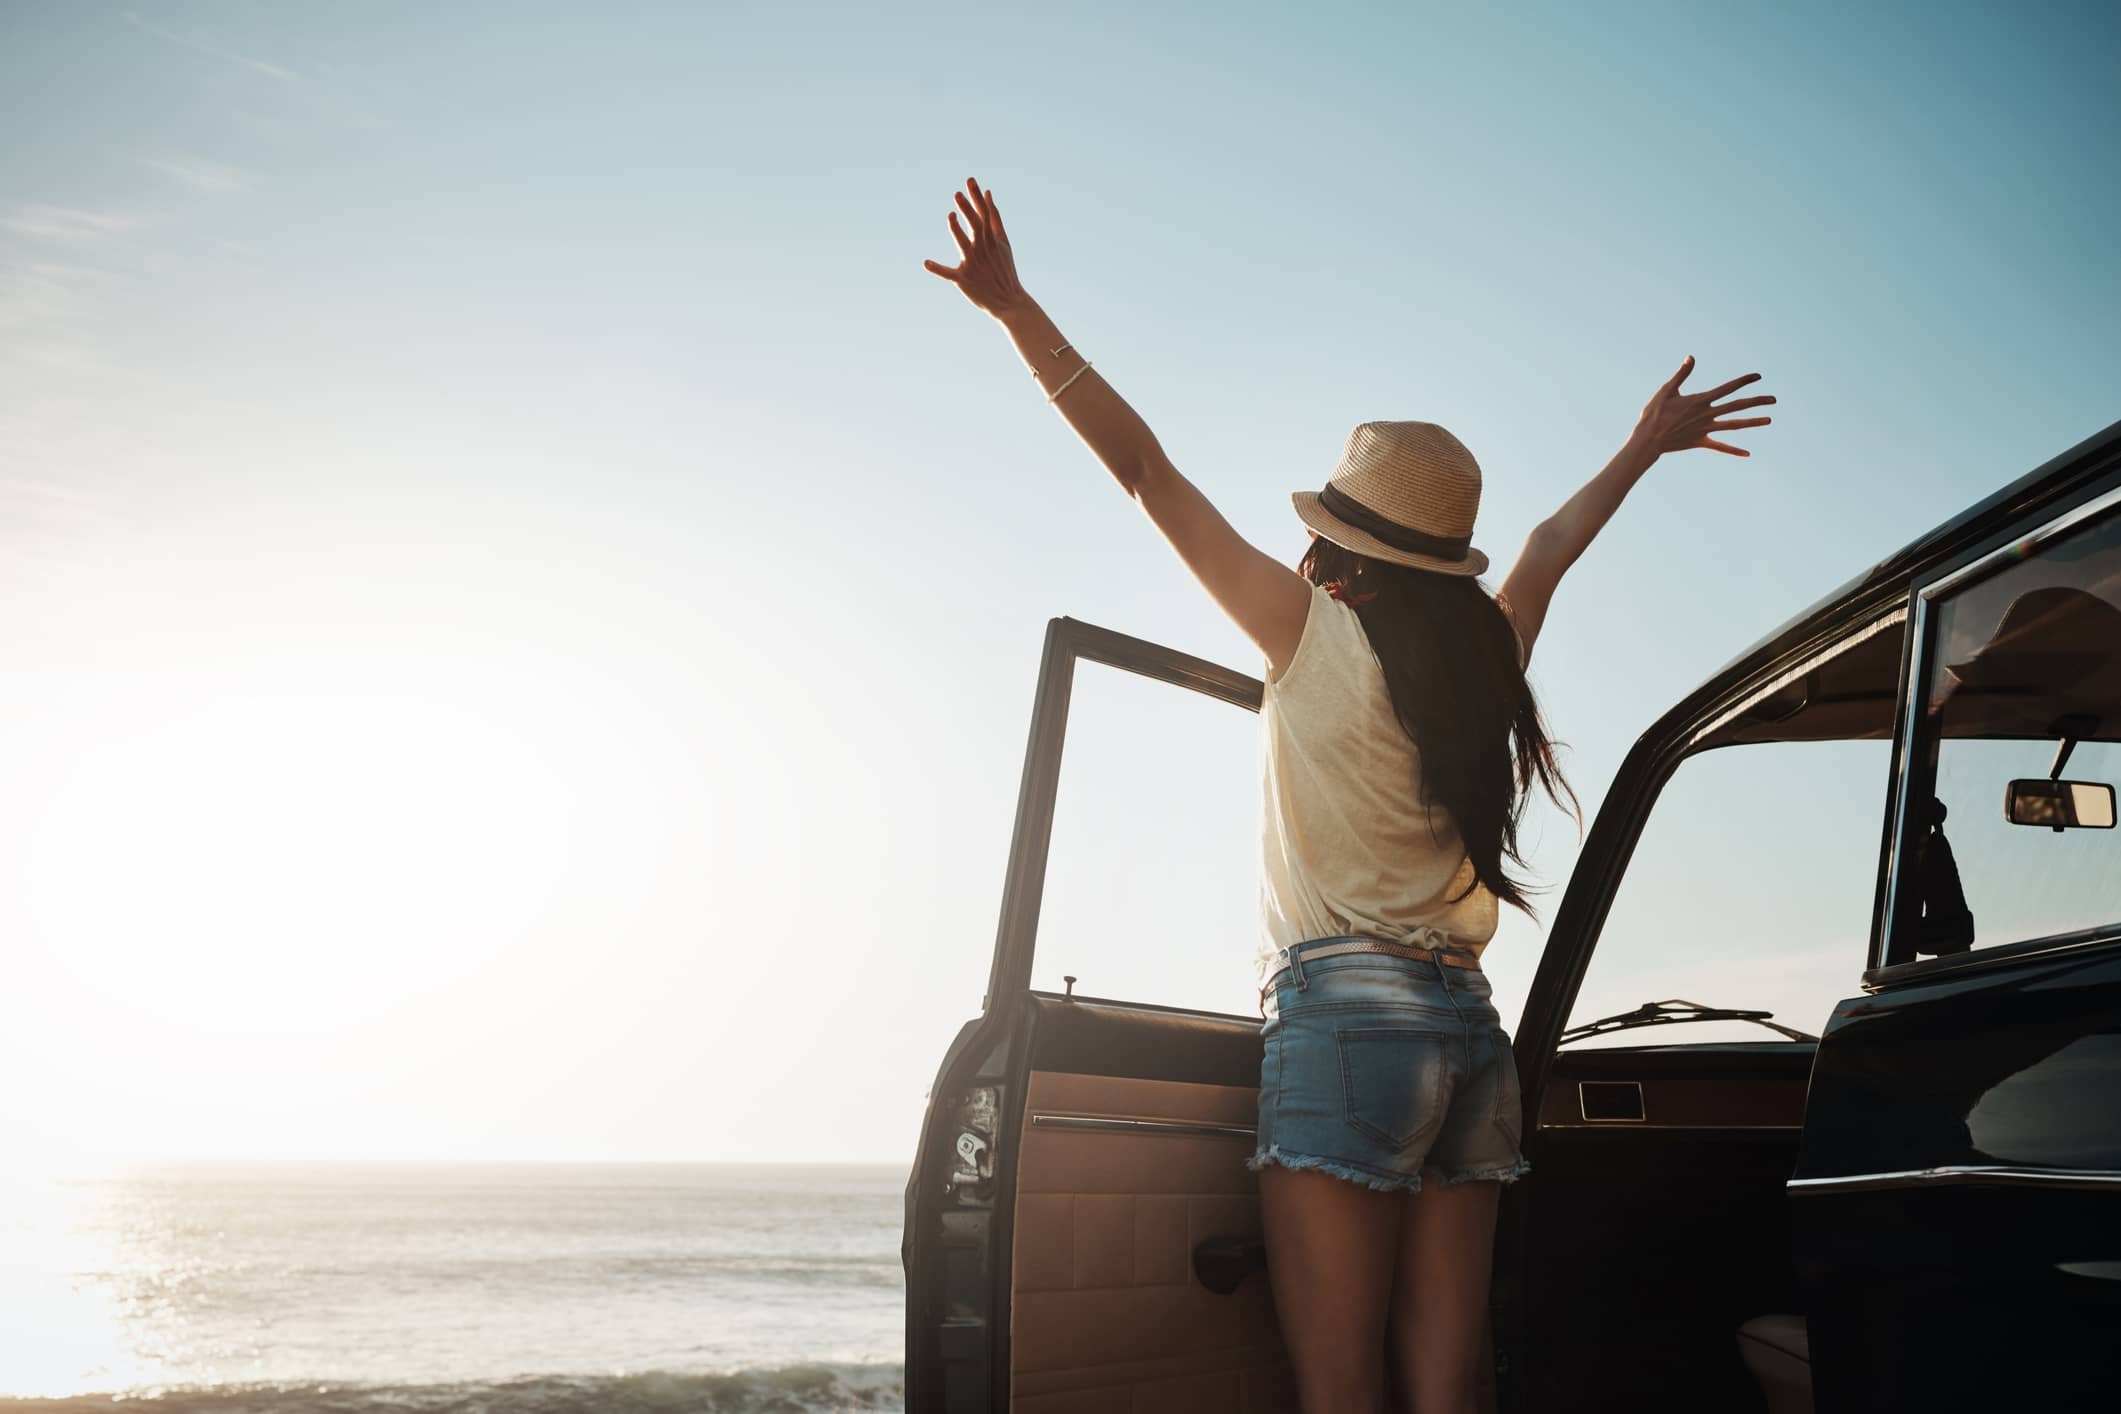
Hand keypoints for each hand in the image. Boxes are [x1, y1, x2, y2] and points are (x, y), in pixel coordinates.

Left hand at [922, 177, 1026, 316]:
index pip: (984, 215)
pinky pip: (949, 274)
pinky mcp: (963, 280)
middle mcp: (983, 250)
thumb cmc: (1004, 269)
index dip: (977, 198)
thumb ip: (995, 218)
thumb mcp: (1004, 242)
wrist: (1009, 301)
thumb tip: (988, 193)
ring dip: (956, 230)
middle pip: (975, 226)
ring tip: (950, 215)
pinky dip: (938, 269)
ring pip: (963, 245)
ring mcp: (973, 264)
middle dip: (967, 210)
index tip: (970, 181)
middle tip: (957, 195)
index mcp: (992, 239)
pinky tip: (926, 262)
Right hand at [1631, 356, 1775, 457]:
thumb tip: (1691, 357)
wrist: (1648, 440)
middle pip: (1737, 407)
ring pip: (1734, 426)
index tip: (1758, 376)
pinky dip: (1733, 450)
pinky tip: (1747, 453)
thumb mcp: (1666, 391)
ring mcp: (1705, 429)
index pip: (1728, 388)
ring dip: (1752, 422)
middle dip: (1757, 402)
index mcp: (1700, 400)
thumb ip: (1681, 374)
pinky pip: (1720, 446)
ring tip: (1769, 420)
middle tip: (1774, 399)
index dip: (1744, 381)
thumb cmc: (1654, 414)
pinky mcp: (1700, 441)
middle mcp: (1707, 415)